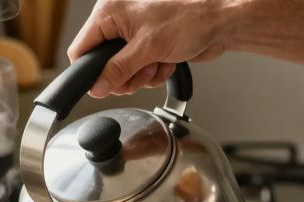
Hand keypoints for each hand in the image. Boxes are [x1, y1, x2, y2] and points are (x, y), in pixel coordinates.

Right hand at [68, 0, 238, 96]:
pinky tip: (167, 62)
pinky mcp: (149, 43)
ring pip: (123, 70)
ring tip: (158, 63)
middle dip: (124, 75)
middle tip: (140, 73)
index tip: (103, 84)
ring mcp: (134, 32)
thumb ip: (117, 70)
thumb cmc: (190, 18)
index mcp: (110, 12)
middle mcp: (119, 20)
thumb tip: (97, 87)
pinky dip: (153, 71)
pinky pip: (139, 68)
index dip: (91, 72)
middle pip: (103, 64)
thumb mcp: (147, 48)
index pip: (81, 49)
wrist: (222, 21)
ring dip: (141, 75)